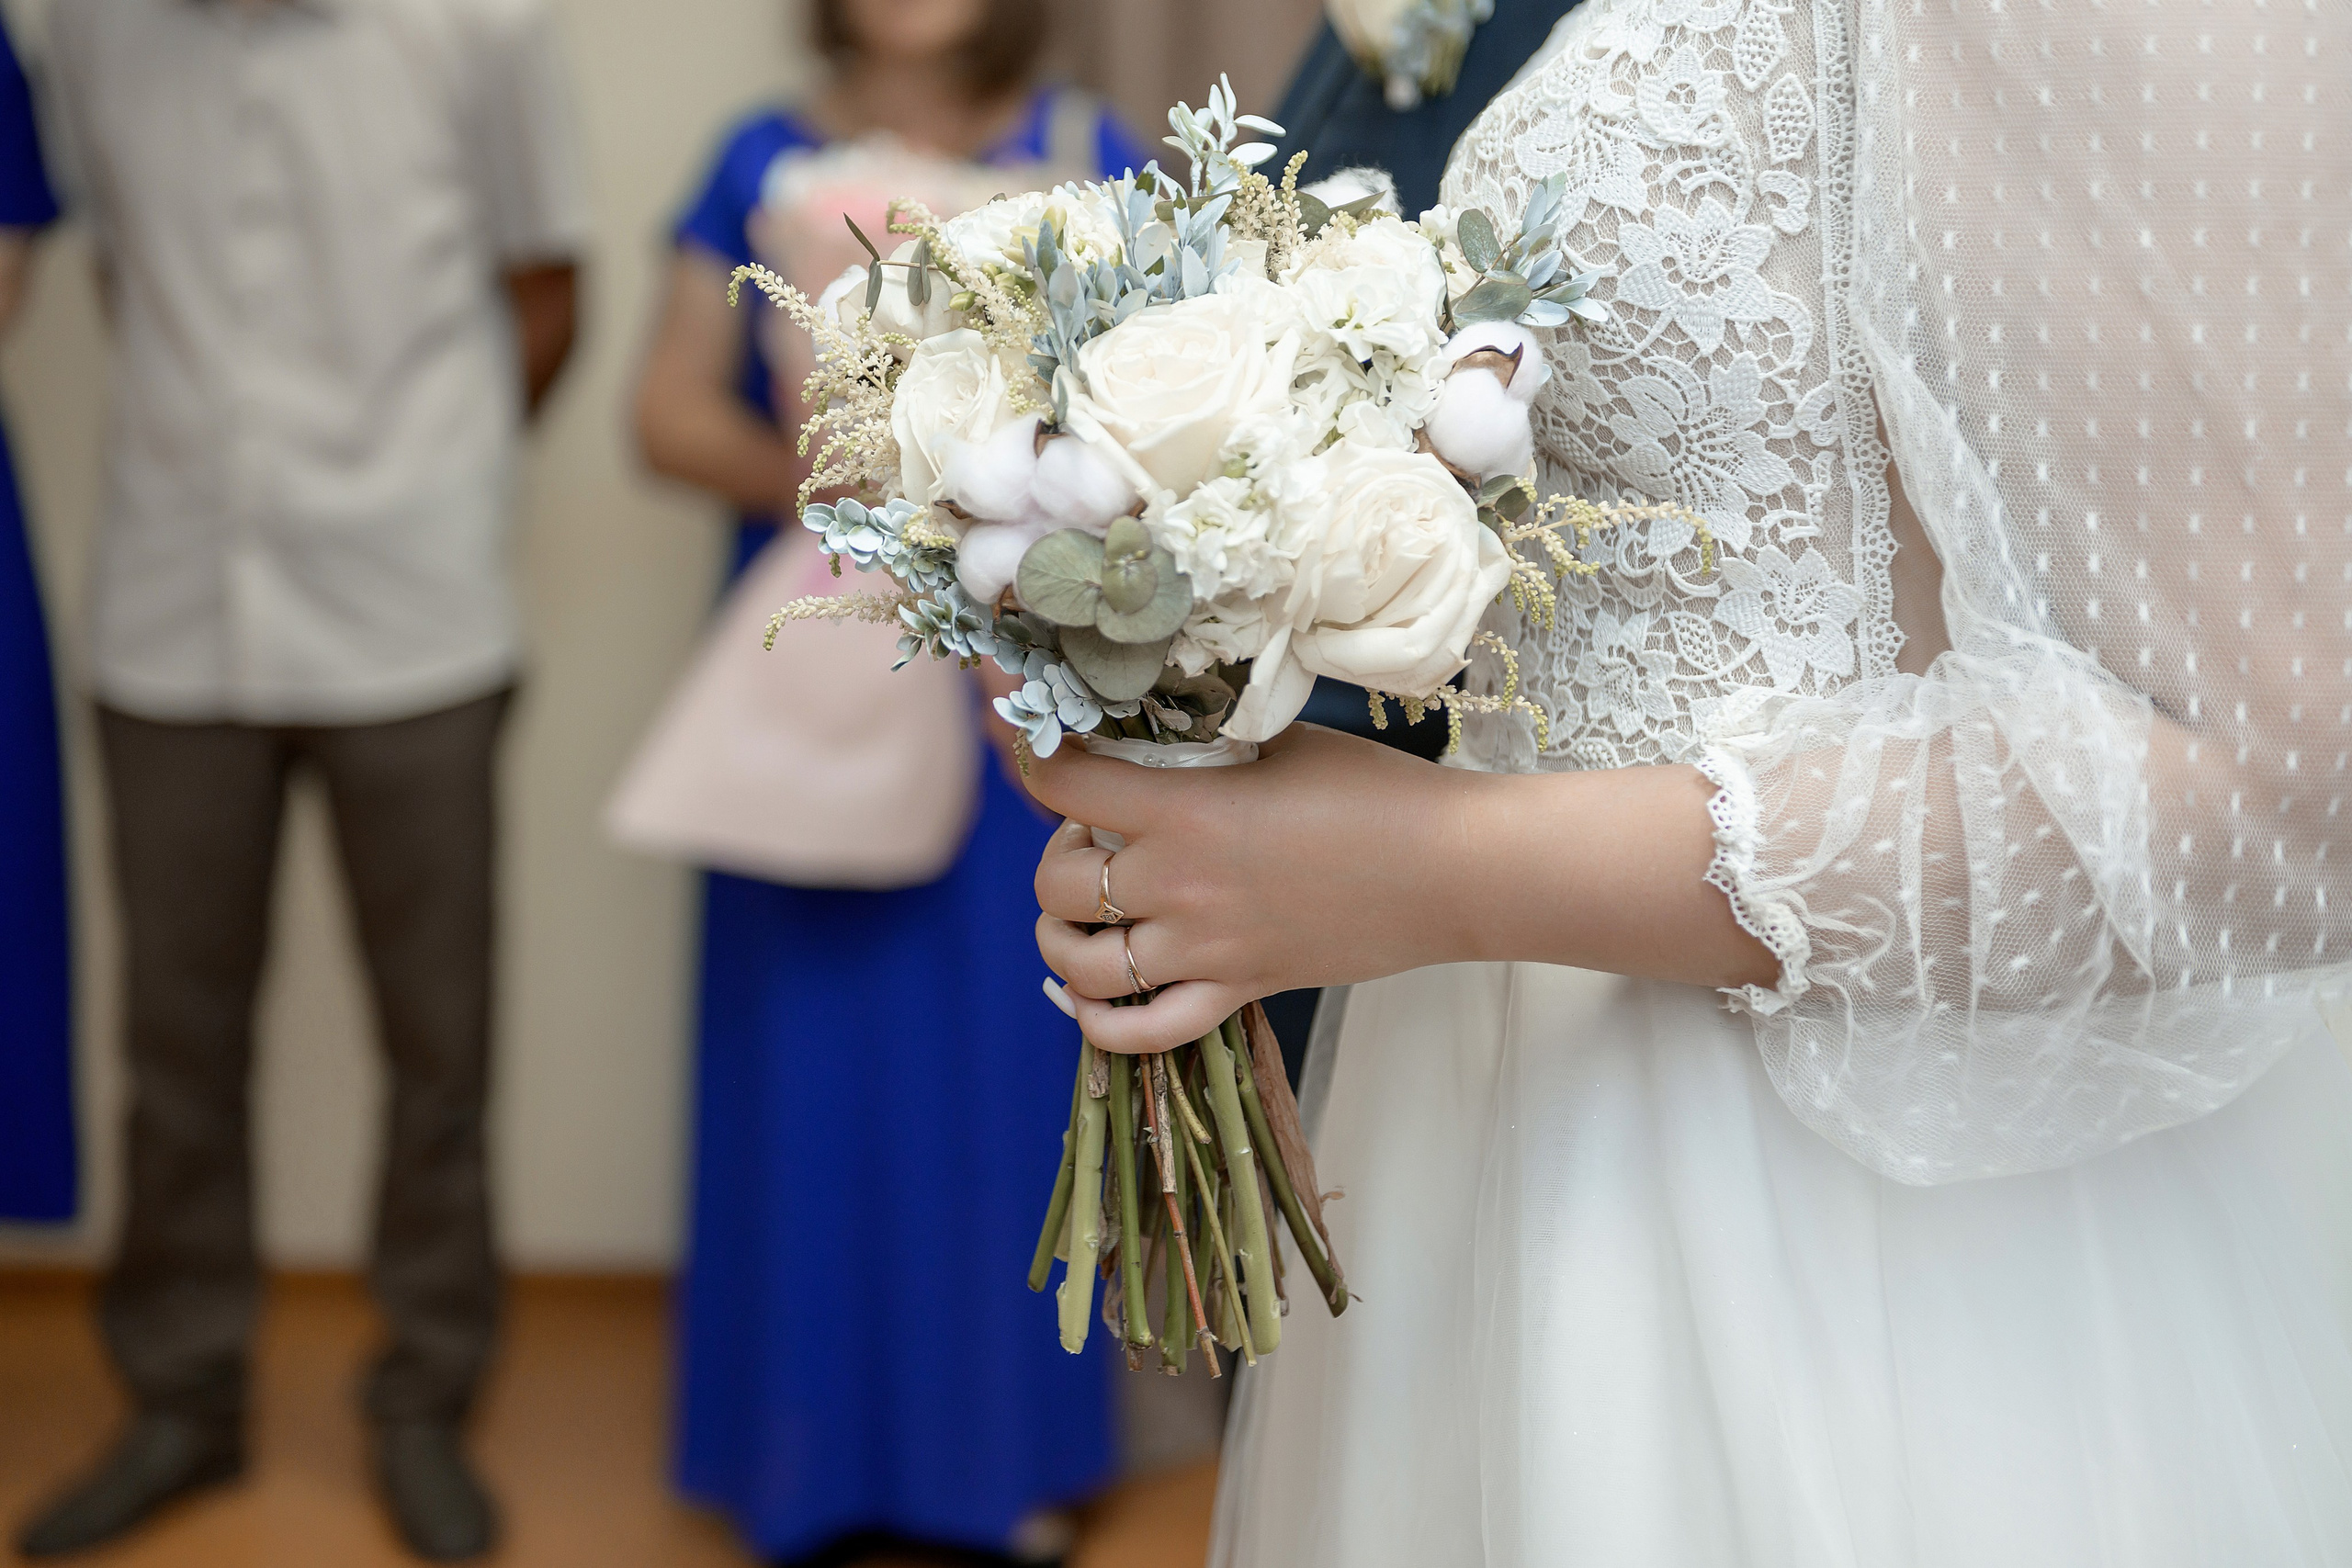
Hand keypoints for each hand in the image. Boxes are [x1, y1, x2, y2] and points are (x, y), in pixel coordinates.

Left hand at [1026, 725, 1776, 1054]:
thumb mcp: (1274, 740)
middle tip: (1092, 839)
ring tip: (1080, 914)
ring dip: (1061, 939)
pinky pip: (1142, 1032)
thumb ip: (1197, 740)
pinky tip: (1090, 995)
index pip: (1058, 781)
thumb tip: (1134, 718)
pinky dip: (1099, 1023)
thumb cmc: (1373, 788)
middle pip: (1056, 885)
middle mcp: (1179, 885)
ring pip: (1081, 965)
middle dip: (1054, 859)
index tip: (1014, 724)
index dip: (1023, 748)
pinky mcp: (1238, 991)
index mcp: (1184, 808)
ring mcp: (1205, 949)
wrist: (1452, 870)